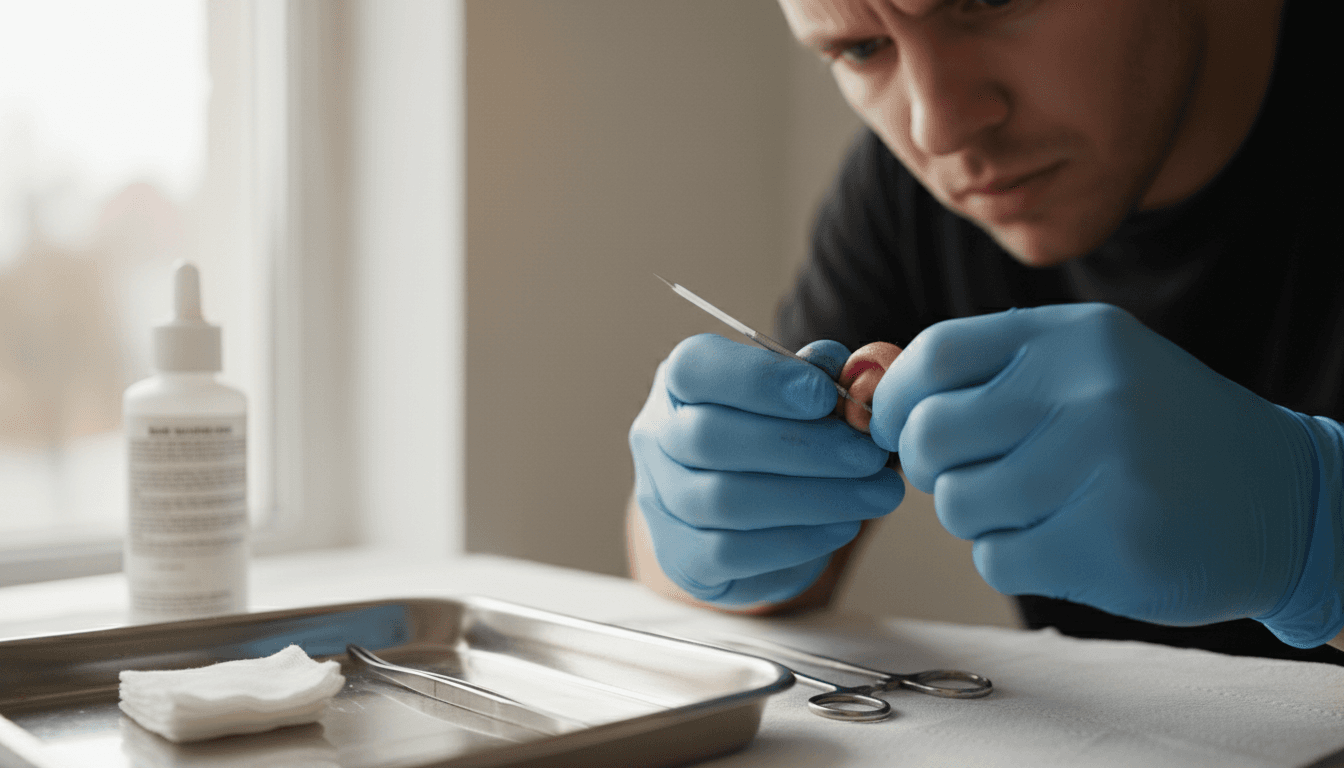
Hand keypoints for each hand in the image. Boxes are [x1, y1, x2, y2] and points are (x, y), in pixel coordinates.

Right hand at [629, 334, 903, 605]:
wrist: (750, 515)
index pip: (694, 367)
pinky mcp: (681, 558)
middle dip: (801, 446)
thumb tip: (850, 372)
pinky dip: (797, 539)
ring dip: (813, 497)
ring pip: (724, 500)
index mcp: (679, 384)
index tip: (823, 394)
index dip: (758, 379)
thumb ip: (820, 376)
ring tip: (874, 492)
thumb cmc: (776, 438)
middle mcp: (655, 438)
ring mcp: (660, 502)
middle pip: (708, 437)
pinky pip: (732, 552)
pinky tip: (842, 524)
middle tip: (867, 454)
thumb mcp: (798, 395)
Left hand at [870, 303, 1342, 645]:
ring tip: (1028, 504)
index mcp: (1073, 337)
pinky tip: (1062, 538)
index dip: (895, 397)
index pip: (935, 352)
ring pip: (959, 505)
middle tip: (965, 472)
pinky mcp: (1113, 543)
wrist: (1279, 499)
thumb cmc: (1154, 430)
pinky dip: (1013, 556)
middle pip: (933, 434)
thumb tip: (868, 383)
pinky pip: (998, 559)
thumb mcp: (1084, 367)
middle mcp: (1089, 390)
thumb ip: (983, 371)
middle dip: (930, 465)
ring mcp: (1106, 468)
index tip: (895, 425)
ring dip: (975, 515)